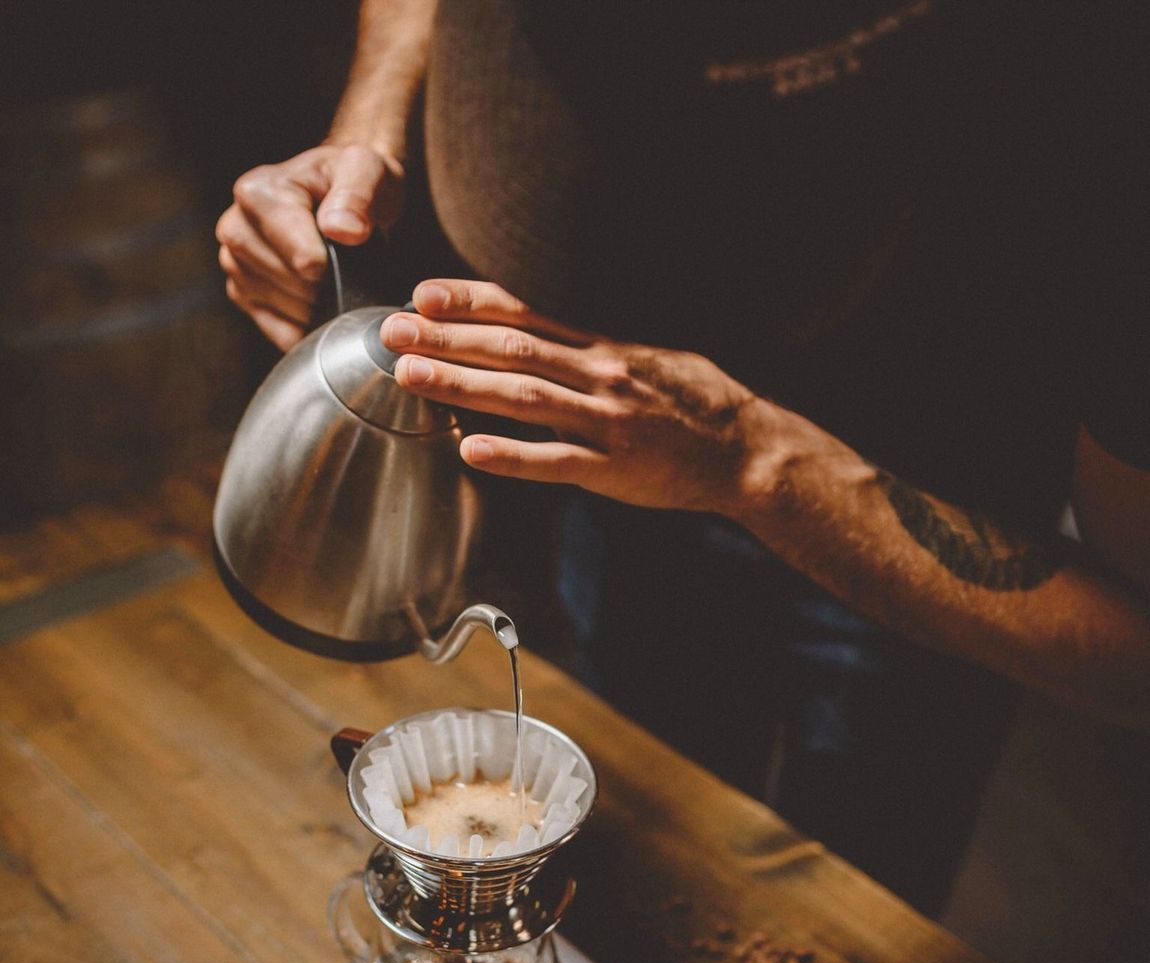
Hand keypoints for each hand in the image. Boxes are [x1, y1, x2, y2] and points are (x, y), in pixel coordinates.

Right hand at [217, 144, 403, 349]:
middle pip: (291, 285)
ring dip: (317, 306)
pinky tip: (320, 304)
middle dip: (326, 285)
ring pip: (283, 309)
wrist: (342, 198)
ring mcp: (234, 264)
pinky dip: (306, 326)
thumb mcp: (365, 170)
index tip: (350, 255)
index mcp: (257, 193)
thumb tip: (345, 230)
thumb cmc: (350, 182)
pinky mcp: (243, 294)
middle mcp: (235, 228)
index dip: (333, 266)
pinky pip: (278, 329)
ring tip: (333, 278)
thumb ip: (358, 193)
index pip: (300, 256)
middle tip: (346, 267)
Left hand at [382, 279, 773, 513]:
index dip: (470, 301)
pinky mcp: (613, 469)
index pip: (525, 313)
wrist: (746, 449)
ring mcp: (605, 421)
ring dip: (462, 384)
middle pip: (511, 348)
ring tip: (411, 375)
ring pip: (523, 396)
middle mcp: (599, 374)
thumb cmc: (695, 405)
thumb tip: (540, 337)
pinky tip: (470, 449)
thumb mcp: (646, 358)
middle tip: (393, 331)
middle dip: (447, 338)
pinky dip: (512, 455)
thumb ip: (592, 350)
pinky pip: (555, 462)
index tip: (423, 294)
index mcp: (603, 346)